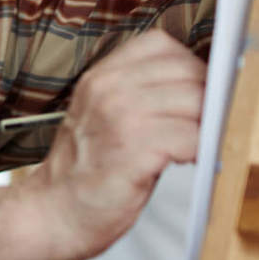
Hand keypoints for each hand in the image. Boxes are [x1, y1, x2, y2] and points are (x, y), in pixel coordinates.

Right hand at [4, 29, 204, 259]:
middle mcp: (109, 88)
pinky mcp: (134, 150)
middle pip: (188, 72)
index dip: (188, 69)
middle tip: (205, 126)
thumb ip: (138, 92)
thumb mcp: (101, 114)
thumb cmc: (85, 170)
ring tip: (196, 146)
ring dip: (206, 127)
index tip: (192, 94)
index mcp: (101, 75)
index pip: (163, 46)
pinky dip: (199, 152)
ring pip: (196, 102)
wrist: (52, 213)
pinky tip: (186, 162)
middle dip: (206, 100)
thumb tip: (200, 85)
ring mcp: (121, 117)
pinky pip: (191, 138)